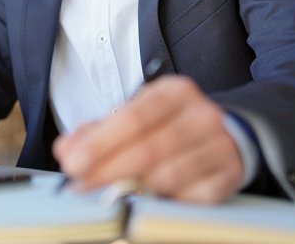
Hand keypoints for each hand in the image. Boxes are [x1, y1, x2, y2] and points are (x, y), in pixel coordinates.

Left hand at [52, 76, 242, 203]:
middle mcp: (201, 114)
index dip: (100, 143)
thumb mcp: (138, 114)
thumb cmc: (170, 123)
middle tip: (80, 184)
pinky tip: (144, 200)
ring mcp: (219, 145)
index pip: (134, 116)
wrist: (226, 132)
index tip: (73, 163)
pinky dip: (163, 202)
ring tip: (106, 193)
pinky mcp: (228, 176)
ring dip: (132, 189)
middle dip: (108, 170)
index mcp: (175, 91)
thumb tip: (66, 149)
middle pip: (149, 148)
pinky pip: (190, 198)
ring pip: (169, 175)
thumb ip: (99, 130)